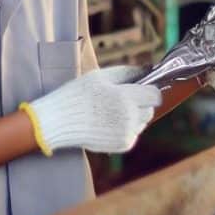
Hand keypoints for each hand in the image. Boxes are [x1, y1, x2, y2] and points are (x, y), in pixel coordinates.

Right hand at [22, 65, 161, 154]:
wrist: (60, 121)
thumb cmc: (79, 94)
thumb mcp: (101, 76)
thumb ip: (128, 72)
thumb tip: (148, 69)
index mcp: (125, 97)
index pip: (154, 95)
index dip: (148, 90)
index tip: (140, 89)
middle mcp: (129, 117)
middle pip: (150, 110)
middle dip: (141, 104)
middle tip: (123, 101)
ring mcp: (127, 133)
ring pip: (143, 123)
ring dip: (134, 117)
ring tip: (112, 112)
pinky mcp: (123, 145)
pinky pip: (133, 133)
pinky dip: (126, 129)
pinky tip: (109, 123)